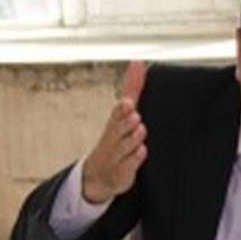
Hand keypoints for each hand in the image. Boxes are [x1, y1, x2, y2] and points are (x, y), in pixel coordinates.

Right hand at [82, 61, 147, 204]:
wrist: (98, 175)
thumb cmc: (114, 140)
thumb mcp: (122, 113)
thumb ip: (132, 90)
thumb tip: (138, 64)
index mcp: (114, 124)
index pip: (116, 115)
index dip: (121, 110)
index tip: (128, 103)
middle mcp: (113, 140)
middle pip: (117, 130)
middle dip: (125, 122)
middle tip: (134, 114)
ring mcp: (116, 157)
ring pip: (124, 147)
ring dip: (132, 138)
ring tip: (140, 129)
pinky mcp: (121, 172)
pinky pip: (127, 166)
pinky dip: (134, 160)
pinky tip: (141, 152)